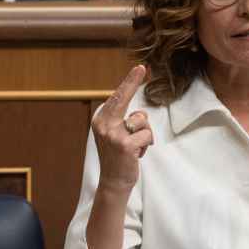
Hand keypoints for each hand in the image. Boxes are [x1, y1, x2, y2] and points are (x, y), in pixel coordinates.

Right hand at [91, 65, 151, 193]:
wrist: (114, 181)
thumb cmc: (119, 156)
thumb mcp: (117, 135)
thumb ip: (124, 121)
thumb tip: (139, 113)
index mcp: (101, 120)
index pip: (117, 97)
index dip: (129, 82)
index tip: (140, 68)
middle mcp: (104, 124)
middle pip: (124, 98)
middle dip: (133, 81)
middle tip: (143, 67)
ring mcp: (113, 134)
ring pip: (142, 121)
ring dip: (145, 135)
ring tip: (135, 146)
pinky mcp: (124, 144)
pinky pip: (147, 135)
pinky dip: (146, 145)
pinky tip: (137, 154)